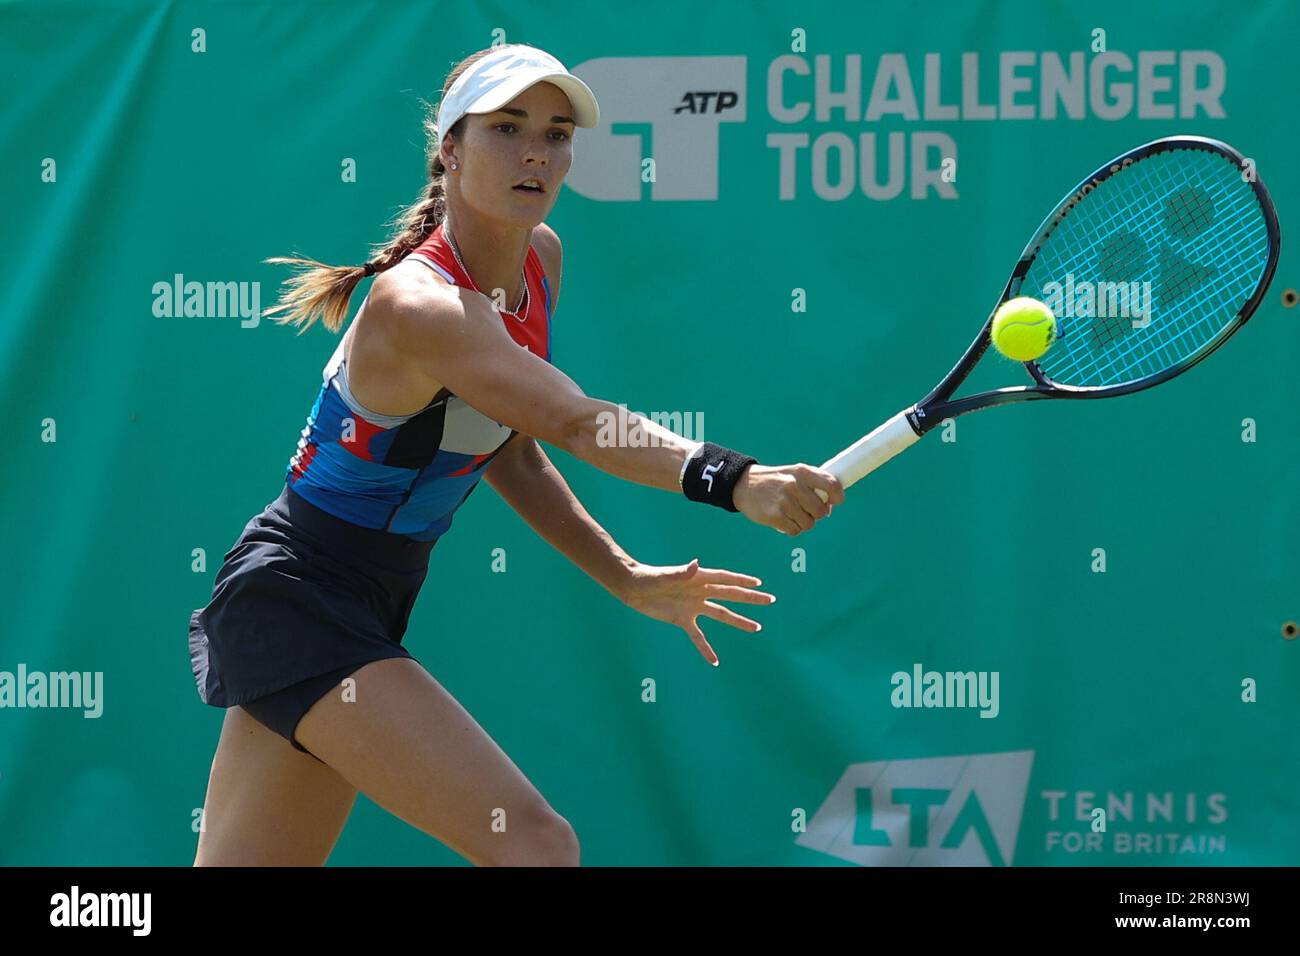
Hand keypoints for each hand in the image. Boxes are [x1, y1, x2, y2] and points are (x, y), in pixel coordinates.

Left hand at [620, 559, 774, 665]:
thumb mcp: (664, 577)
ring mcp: (692, 606)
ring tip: (756, 628)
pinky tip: (715, 661)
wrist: (632, 588)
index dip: (742, 580)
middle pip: (730, 595)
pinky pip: (698, 636)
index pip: (725, 579)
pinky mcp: (682, 619)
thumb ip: (681, 573)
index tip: (758, 583)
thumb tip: (696, 565)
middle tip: (770, 600)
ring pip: (721, 614)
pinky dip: (705, 648)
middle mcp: (699, 592)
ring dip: (738, 621)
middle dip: (750, 598)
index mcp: (698, 578)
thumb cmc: (647, 578)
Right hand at [732, 464, 844, 534]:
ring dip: (802, 522)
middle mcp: (794, 485)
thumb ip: (814, 482)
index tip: (834, 501)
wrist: (744, 485)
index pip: (832, 485)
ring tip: (792, 514)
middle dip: (816, 514)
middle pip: (821, 511)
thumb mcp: (794, 472)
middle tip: (806, 509)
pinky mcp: (774, 516)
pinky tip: (783, 519)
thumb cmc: (776, 480)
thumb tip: (831, 504)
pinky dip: (791, 528)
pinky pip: (794, 530)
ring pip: (808, 524)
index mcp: (802, 472)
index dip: (837, 496)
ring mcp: (784, 501)